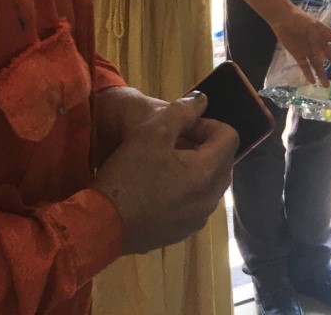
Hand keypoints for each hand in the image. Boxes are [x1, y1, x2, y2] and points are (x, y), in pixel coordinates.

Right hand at [93, 93, 237, 254]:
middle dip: (204, 145)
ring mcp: (198, 218)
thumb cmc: (127, 176)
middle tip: (174, 142)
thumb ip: (182, 112)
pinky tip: (160, 186)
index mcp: (208, 173)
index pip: (230, 137)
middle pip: (223, 160)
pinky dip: (188, 189)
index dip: (208, 125)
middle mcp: (211, 199)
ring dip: (196, 167)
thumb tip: (202, 100)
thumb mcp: (151, 133)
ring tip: (166, 162)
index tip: (184, 127)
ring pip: (210, 182)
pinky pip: (197, 202)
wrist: (100, 225)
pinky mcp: (184, 231)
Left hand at [272, 5, 330, 85]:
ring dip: (322, 75)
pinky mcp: (298, 54)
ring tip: (327, 86)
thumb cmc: (299, 19)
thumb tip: (321, 58)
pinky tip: (312, 82)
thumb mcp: (311, 27)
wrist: (282, 19)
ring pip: (318, 65)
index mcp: (326, 34)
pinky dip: (308, 74)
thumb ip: (316, 42)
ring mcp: (309, 50)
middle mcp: (319, 44)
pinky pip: (305, 66)